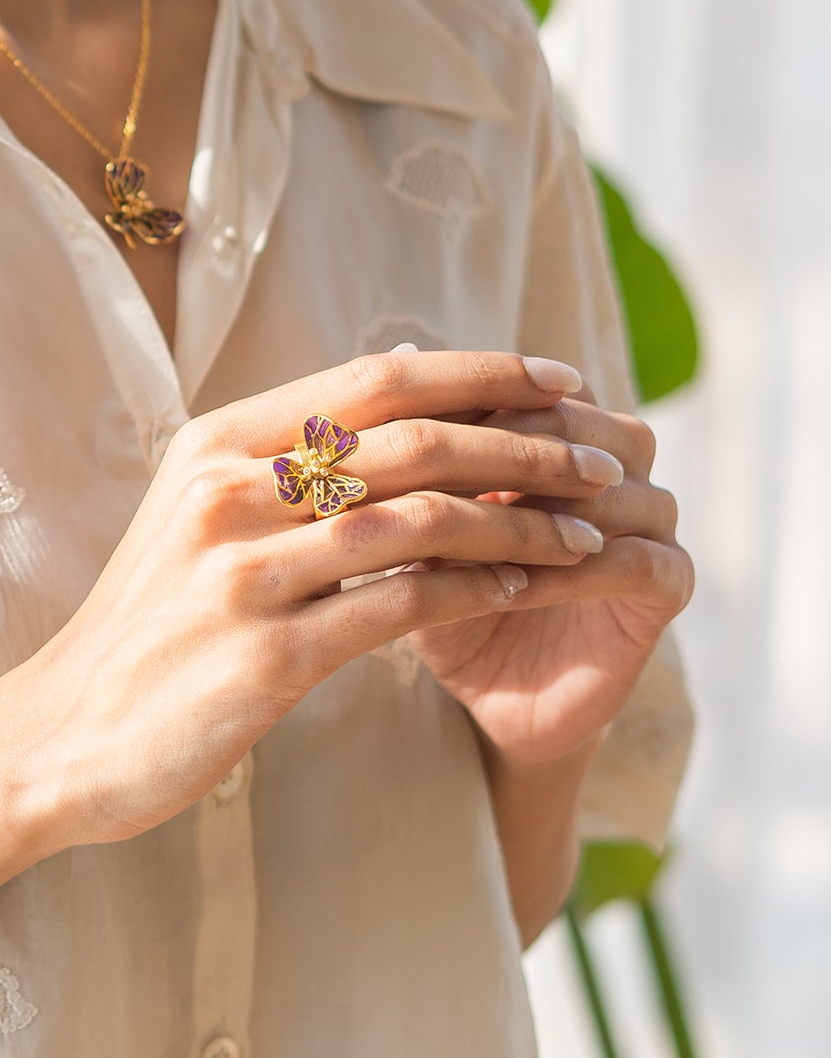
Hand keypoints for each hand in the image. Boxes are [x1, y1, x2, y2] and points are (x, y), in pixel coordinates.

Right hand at [15, 349, 615, 847]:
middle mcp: (226, 493)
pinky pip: (398, 609)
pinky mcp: (265, 658)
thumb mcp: (198, 516)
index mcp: (214, 444)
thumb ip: (281, 463)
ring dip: (519, 523)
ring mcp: (244, 576)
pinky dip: (474, 594)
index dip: (480, 372)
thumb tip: (395, 400)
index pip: (372, 379)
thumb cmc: (149, 627)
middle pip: (408, 440)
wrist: (60, 734)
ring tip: (585, 536)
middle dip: (525, 446)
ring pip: (417, 522)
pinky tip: (524, 593)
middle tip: (602, 462)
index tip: (561, 380)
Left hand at [409, 393, 690, 767]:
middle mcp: (619, 466)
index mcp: (566, 435)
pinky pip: (637, 562)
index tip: (412, 427)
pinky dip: (577, 571)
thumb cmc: (446, 599)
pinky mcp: (670, 586)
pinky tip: (520, 583)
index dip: (478, 402)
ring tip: (479, 532)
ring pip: (620, 487)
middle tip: (447, 471)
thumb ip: (417, 462)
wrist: (492, 695)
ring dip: (546, 507)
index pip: (535, 389)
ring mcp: (653, 523)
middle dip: (515, 445)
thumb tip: (387, 362)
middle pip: (585, 424)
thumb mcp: (418, 532)